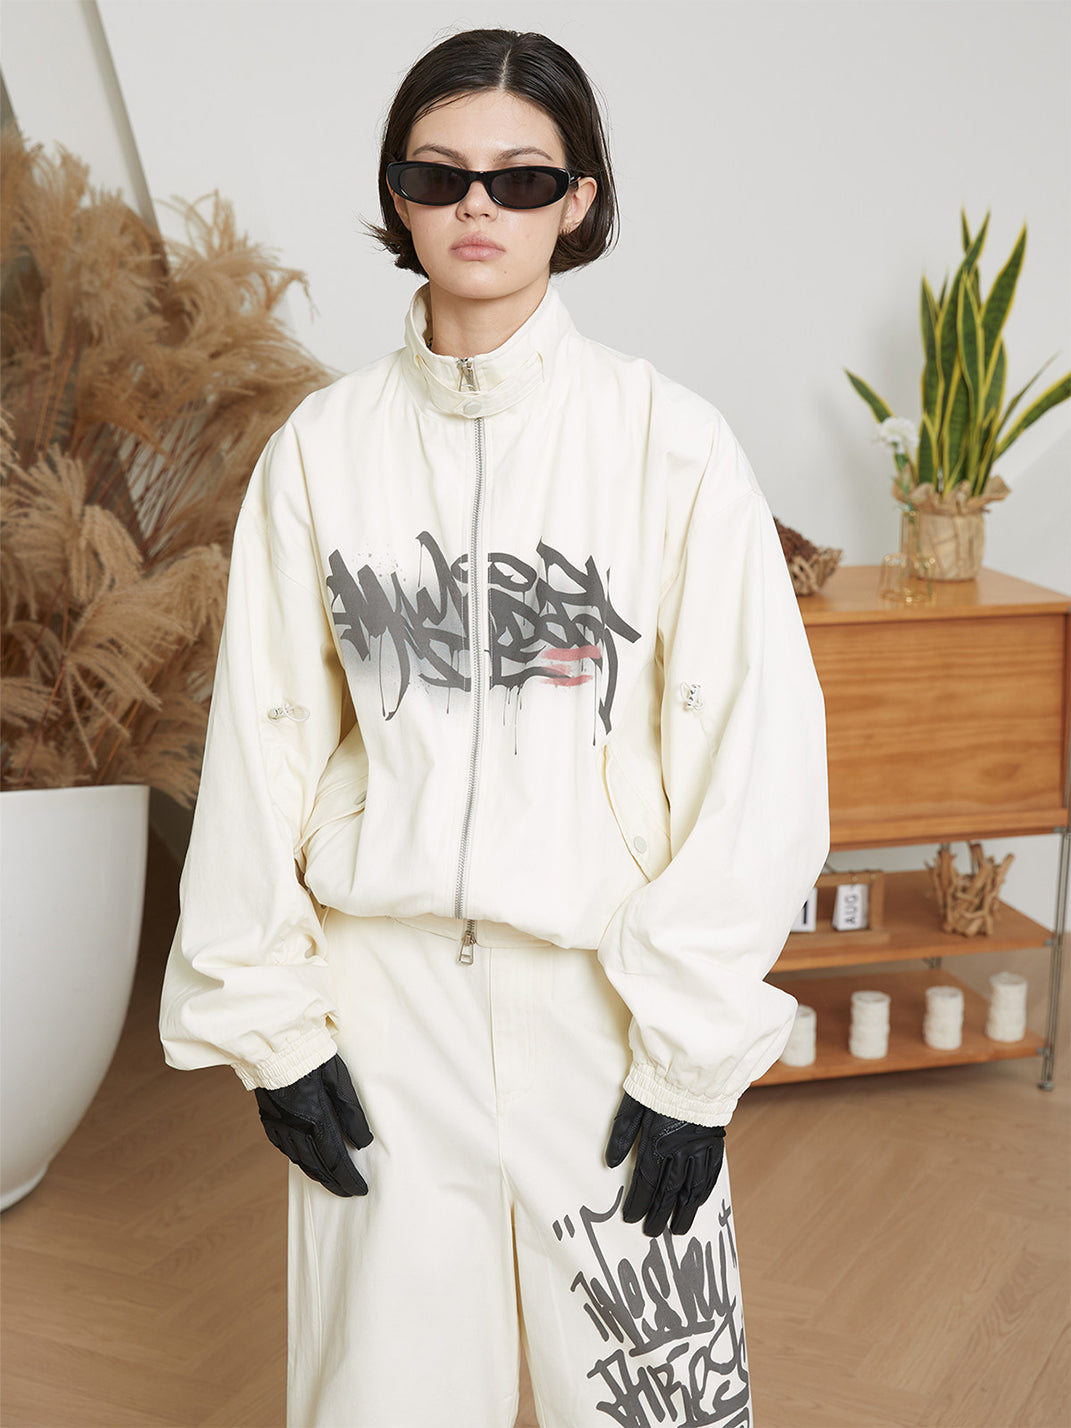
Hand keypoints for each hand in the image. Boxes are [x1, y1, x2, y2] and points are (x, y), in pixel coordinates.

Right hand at [254, 1053, 372, 1196]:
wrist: (277, 1046)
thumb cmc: (314, 1059)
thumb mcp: (340, 1082)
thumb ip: (352, 1114)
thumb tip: (364, 1143)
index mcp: (316, 1120)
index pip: (336, 1160)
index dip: (349, 1178)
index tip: (360, 1190)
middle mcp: (295, 1129)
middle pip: (318, 1166)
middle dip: (334, 1182)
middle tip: (347, 1192)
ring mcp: (280, 1126)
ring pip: (300, 1160)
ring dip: (317, 1173)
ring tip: (330, 1181)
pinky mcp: (269, 1119)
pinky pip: (284, 1148)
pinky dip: (298, 1158)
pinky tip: (304, 1160)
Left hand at [604, 1090, 724, 1236]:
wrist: (693, 1068)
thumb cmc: (658, 1083)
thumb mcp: (632, 1104)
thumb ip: (621, 1134)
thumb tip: (608, 1163)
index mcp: (656, 1140)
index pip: (645, 1180)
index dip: (637, 1202)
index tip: (631, 1218)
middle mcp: (679, 1150)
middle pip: (667, 1190)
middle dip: (658, 1214)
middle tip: (651, 1232)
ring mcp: (699, 1148)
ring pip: (691, 1189)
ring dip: (683, 1212)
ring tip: (676, 1230)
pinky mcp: (714, 1143)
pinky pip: (710, 1175)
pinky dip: (703, 1194)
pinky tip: (696, 1204)